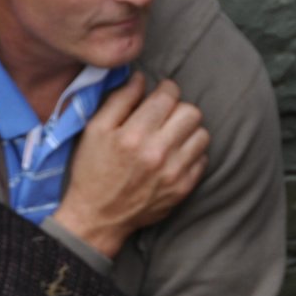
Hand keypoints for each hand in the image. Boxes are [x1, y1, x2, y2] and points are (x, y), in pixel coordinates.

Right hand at [52, 72, 209, 258]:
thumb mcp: (95, 130)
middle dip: (178, 109)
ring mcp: (174, 173)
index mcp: (134, 135)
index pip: (168, 96)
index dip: (166, 89)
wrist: (98, 217)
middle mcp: (158, 153)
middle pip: (191, 112)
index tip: (160, 96)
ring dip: (188, 131)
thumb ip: (119, 99)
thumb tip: (140, 78)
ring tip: (171, 136)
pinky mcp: (183, 189)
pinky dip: (191, 154)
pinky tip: (174, 156)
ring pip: (202, 135)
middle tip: (165, 117)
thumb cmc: (93, 170)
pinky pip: (203, 160)